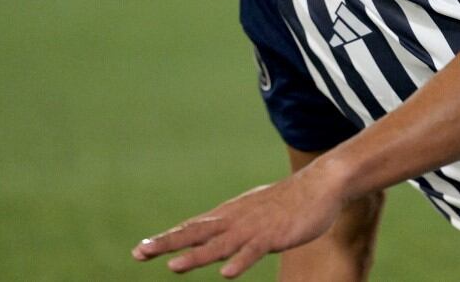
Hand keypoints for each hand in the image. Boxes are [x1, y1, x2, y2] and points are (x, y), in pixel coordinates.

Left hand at [131, 162, 345, 276]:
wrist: (319, 185)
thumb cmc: (287, 201)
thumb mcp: (253, 211)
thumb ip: (233, 224)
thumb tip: (214, 232)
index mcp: (229, 215)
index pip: (192, 228)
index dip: (166, 238)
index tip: (140, 249)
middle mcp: (235, 220)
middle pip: (196, 234)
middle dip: (167, 244)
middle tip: (140, 253)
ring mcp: (253, 228)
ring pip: (220, 245)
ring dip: (196, 256)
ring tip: (173, 267)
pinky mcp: (274, 236)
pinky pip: (254, 251)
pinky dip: (240, 261)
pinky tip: (227, 273)